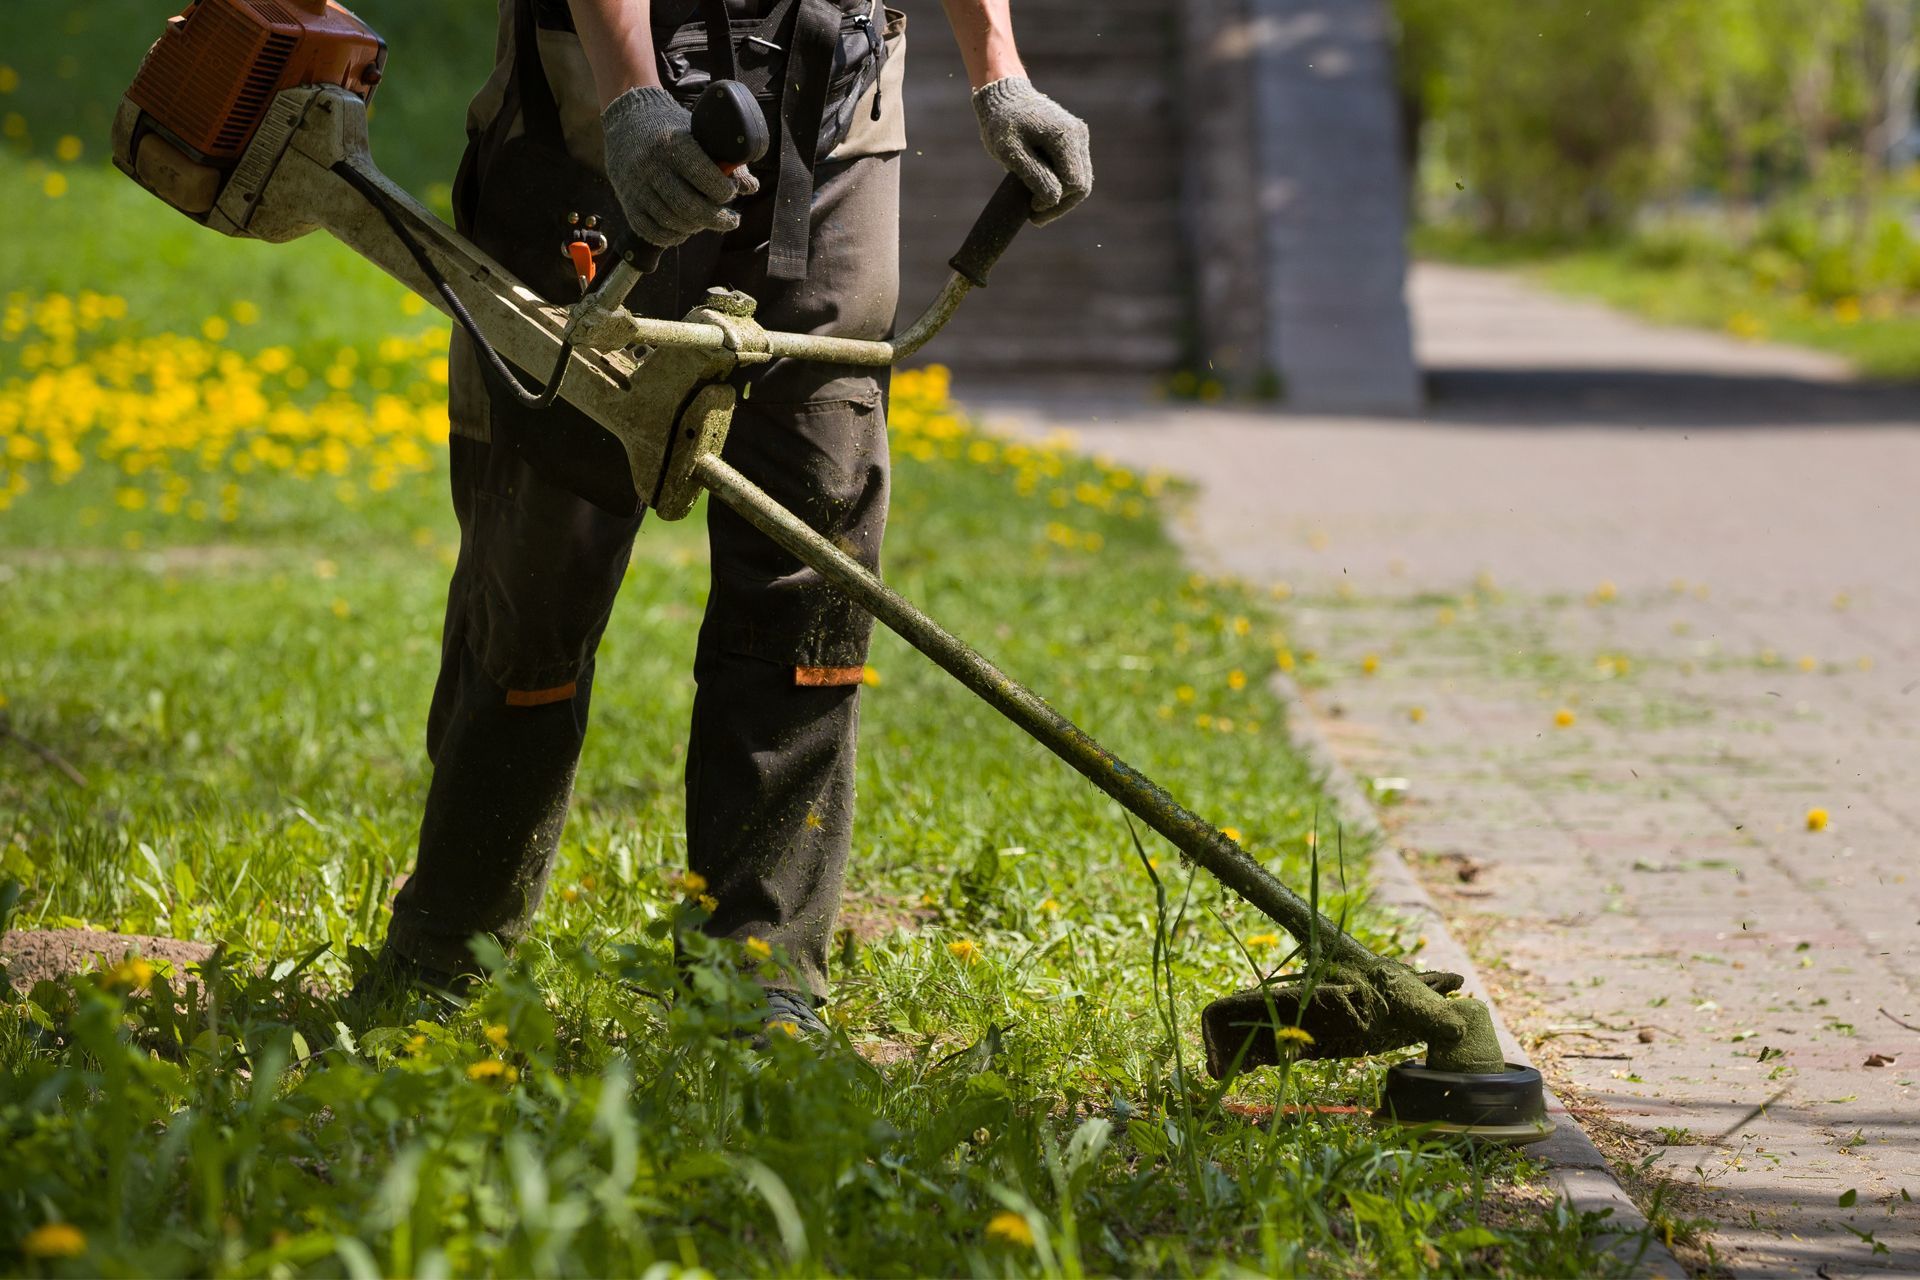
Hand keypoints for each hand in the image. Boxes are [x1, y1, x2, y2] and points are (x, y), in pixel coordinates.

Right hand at [601, 86, 758, 247]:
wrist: (628, 121)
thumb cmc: (672, 128)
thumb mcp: (698, 134)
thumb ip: (724, 159)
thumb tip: (750, 187)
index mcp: (673, 144)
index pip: (702, 175)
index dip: (723, 191)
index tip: (731, 192)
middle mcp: (652, 166)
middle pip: (689, 206)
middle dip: (716, 218)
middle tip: (731, 220)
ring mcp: (637, 186)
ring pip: (671, 222)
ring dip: (695, 227)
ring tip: (706, 221)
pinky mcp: (627, 202)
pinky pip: (651, 231)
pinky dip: (672, 237)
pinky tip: (684, 230)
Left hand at [971, 77, 1092, 224]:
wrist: (1005, 96)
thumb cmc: (1002, 122)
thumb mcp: (1010, 150)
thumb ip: (1033, 174)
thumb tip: (1053, 199)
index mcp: (1066, 136)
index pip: (1074, 183)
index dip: (1055, 202)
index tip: (1031, 208)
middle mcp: (1079, 136)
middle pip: (1082, 186)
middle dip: (1060, 205)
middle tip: (1034, 217)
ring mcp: (1079, 138)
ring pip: (1082, 182)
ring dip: (1061, 199)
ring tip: (1036, 209)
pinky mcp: (1074, 142)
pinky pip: (1076, 173)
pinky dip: (1061, 187)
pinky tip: (1042, 194)